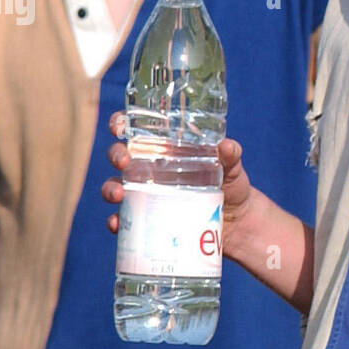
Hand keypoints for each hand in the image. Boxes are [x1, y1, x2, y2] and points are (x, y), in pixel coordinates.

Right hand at [101, 112, 254, 255]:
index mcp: (165, 148)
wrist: (237, 223)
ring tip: (118, 194)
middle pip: (120, 156)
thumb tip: (226, 146)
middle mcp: (150, 168)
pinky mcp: (148, 219)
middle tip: (123, 162)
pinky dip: (116, 222)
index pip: (136, 129)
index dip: (120, 123)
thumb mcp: (232, 168)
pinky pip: (125, 219)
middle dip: (115, 155)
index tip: (118, 126)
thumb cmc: (231, 185)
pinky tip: (116, 224)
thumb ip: (231, 156)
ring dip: (110, 188)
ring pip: (116, 186)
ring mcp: (146, 194)